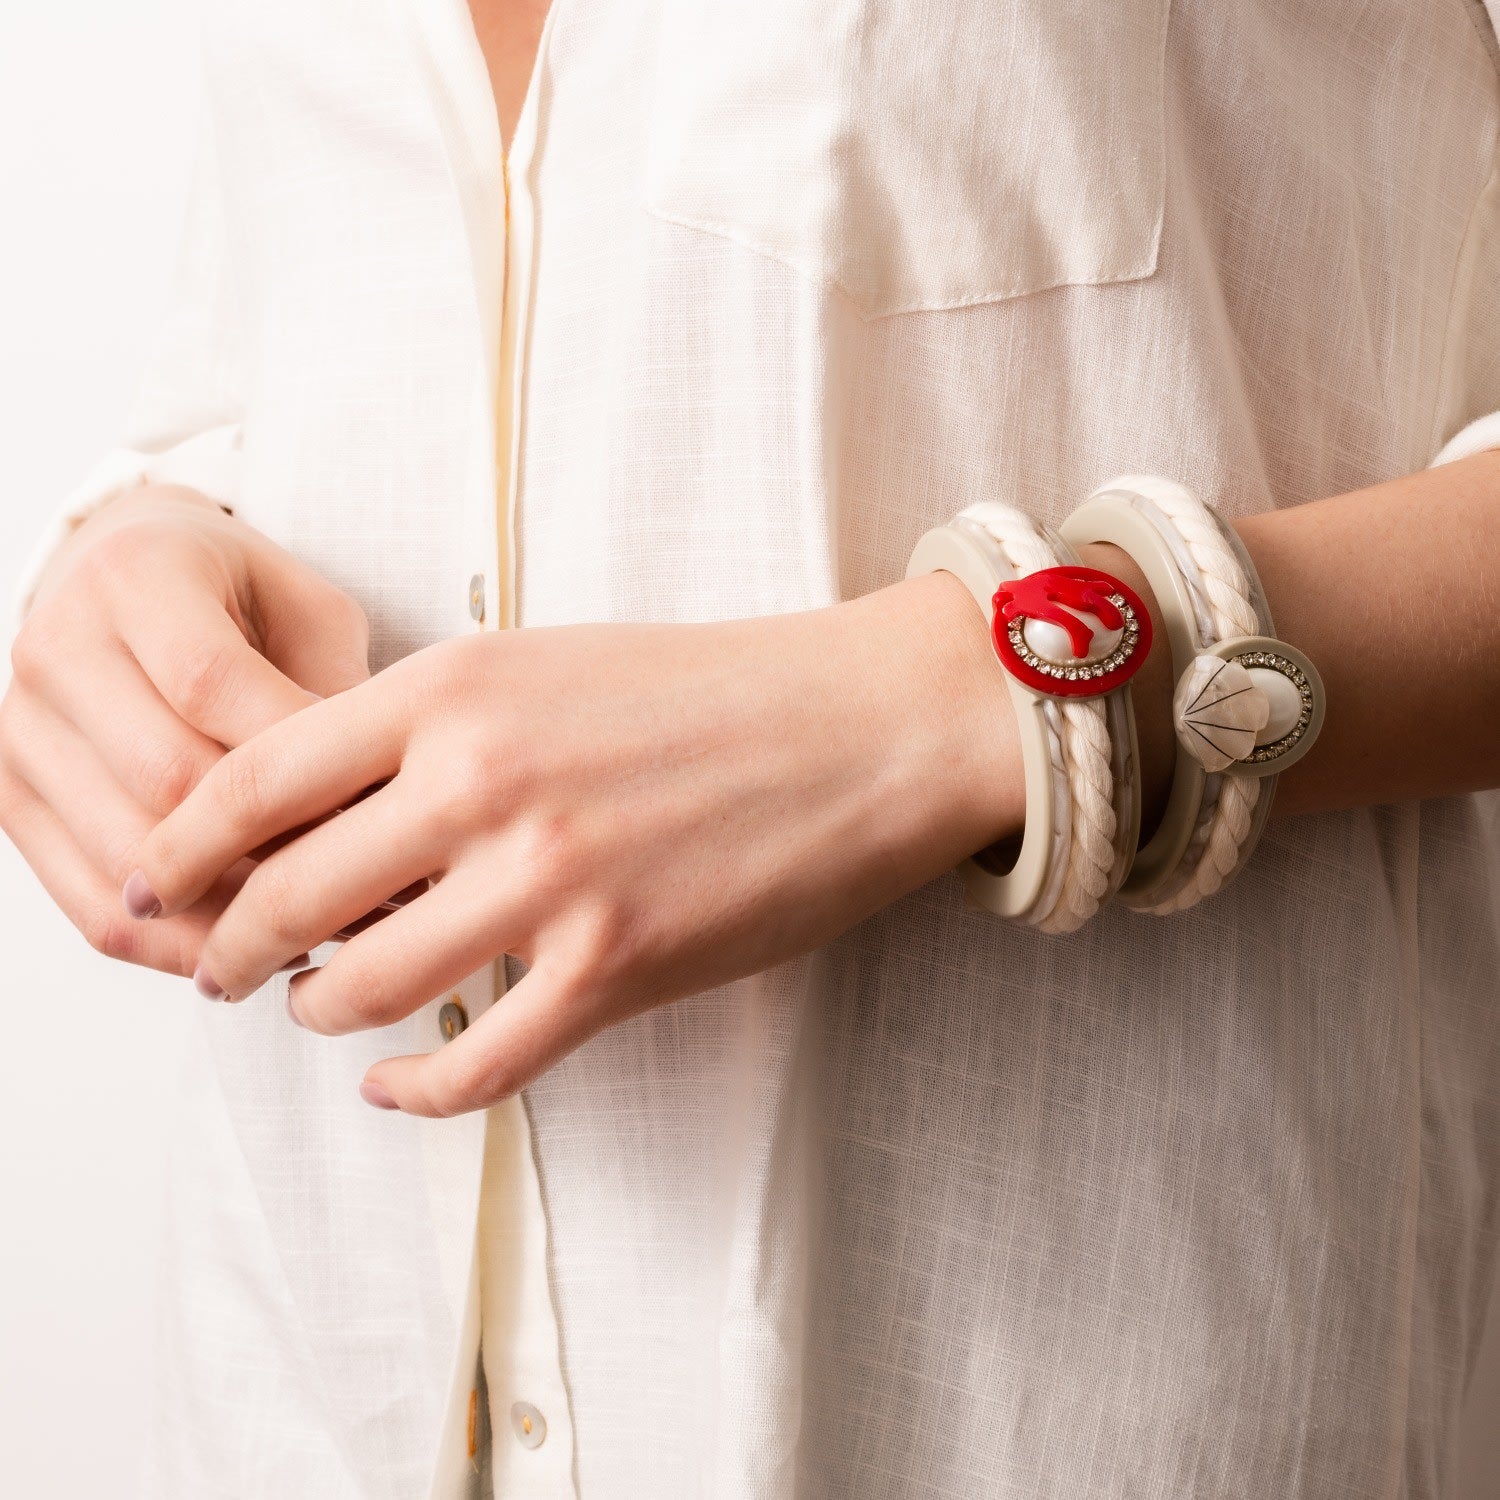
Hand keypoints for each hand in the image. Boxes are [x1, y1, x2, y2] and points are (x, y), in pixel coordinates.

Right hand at [0, 484, 370, 975]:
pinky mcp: (9, 800)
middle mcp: (56, 646)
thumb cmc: (243, 602)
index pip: (211, 685)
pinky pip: (90, 906)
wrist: (127, 583)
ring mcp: (18, 730)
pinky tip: (253, 954)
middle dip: (277, 844)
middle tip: (373, 890)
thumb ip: (334, 688)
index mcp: (135, 575)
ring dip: (233, 915)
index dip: (300, 761)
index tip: (386, 812)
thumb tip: (378, 811)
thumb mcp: (308, 608)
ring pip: (127, 858)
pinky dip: (178, 947)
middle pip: (166, 779)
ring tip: (329, 933)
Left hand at [123, 571, 1022, 1115]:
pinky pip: (471, 1067)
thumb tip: (326, 826)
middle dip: (231, 950)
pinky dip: (414, 1091)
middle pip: (286, 898)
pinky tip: (399, 1084)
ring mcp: (549, 880)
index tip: (161, 886)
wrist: (861, 723)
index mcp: (454, 688)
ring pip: (362, 990)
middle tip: (223, 970)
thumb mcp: (544, 665)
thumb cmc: (710, 689)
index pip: (253, 778)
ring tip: (323, 1008)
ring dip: (321, 1013)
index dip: (182, 847)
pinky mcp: (616, 966)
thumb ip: (428, 732)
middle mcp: (483, 781)